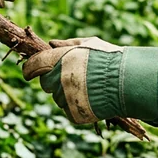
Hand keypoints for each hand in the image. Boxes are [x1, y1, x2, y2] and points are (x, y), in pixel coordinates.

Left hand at [21, 37, 157, 124]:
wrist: (130, 83)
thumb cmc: (111, 59)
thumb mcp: (90, 44)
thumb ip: (68, 44)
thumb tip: (51, 43)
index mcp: (60, 60)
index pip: (33, 65)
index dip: (28, 69)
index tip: (27, 72)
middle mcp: (59, 79)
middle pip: (45, 83)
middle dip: (53, 80)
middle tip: (70, 77)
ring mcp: (66, 98)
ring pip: (57, 98)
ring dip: (65, 93)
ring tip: (87, 87)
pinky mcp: (74, 114)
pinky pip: (68, 110)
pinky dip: (75, 106)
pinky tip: (90, 99)